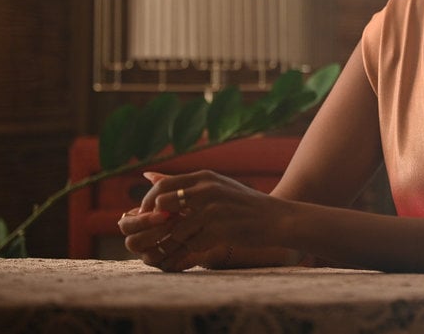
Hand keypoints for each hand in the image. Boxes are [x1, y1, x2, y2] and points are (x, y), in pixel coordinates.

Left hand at [119, 170, 284, 271]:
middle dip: (159, 222)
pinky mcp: (221, 229)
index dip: (148, 203)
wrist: (276, 218)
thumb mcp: (215, 185)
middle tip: (162, 233)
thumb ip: (182, 183)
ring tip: (190, 241)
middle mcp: (207, 189)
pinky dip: (195, 248)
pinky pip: (194, 243)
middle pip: (163, 205)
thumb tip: (147, 174)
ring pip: (177, 229)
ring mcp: (214, 209)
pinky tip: (206, 246)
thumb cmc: (242, 204)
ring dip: (179, 240)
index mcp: (204, 177)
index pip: (162, 186)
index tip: (148, 217)